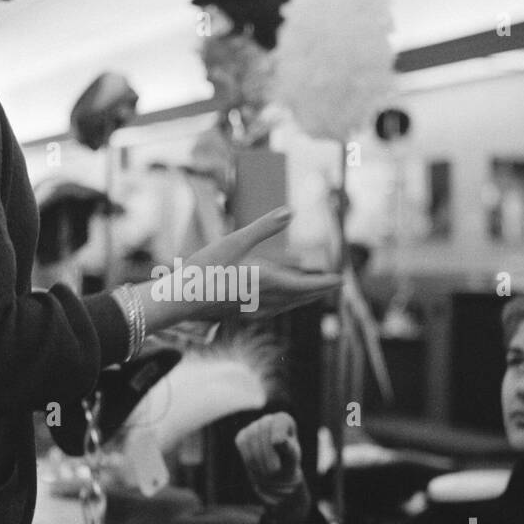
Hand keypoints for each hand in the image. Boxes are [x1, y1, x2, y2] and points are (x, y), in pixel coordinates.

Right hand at [141, 208, 340, 332]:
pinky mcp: (244, 313)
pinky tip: (282, 301)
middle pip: (302, 298)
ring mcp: (255, 309)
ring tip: (315, 292)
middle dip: (320, 291)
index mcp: (268, 282)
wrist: (181, 299)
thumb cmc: (206, 269)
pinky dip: (288, 303)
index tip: (342, 281)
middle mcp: (266, 299)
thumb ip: (264, 227)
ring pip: (289, 305)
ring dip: (305, 298)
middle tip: (336, 286)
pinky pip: (276, 309)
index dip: (326, 283)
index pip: (307, 285)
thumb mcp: (235, 241)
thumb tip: (290, 211)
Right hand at [235, 411, 310, 523]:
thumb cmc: (289, 472)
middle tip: (274, 472)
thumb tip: (281, 442)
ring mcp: (255, 427)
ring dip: (257, 458)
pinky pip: (241, 443)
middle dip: (267, 454)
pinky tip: (255, 467)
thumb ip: (288, 451)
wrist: (276, 483)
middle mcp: (270, 420)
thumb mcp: (292, 464)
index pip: (278, 422)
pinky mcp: (242, 437)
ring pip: (250, 437)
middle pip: (262, 430)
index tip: (281, 456)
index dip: (277, 439)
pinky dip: (248, 457)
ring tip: (267, 472)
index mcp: (285, 422)